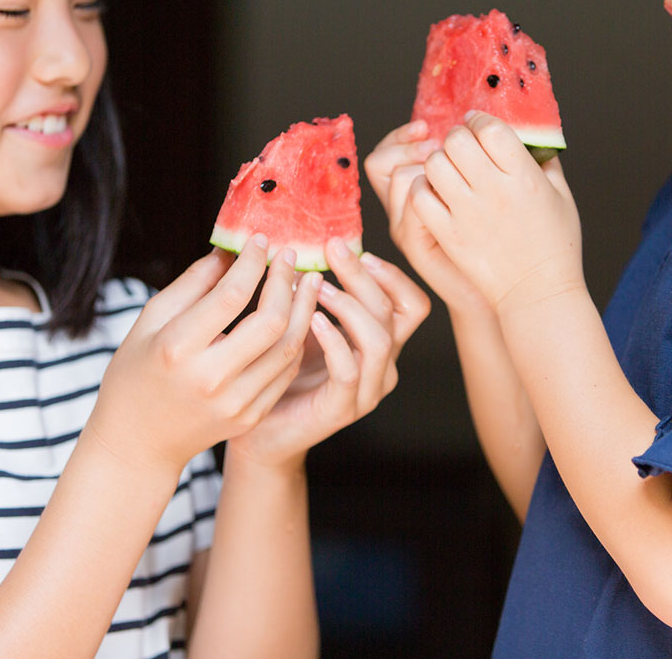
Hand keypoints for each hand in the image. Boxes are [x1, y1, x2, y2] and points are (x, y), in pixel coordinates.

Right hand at [84, 238, 318, 477]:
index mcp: (178, 349)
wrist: (138, 443)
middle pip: (270, 321)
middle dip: (286, 281)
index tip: (260, 241)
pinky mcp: (251, 416)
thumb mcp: (149, 321)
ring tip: (307, 282)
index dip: (252, 262)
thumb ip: (192, 284)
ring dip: (303, 309)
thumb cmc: (137, 374)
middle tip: (290, 256)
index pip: (231, 296)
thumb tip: (229, 251)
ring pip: (288, 347)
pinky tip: (297, 317)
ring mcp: (235, 402)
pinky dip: (296, 339)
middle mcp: (211, 378)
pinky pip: (286, 371)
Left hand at [225, 237, 429, 471]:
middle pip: (395, 311)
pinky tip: (312, 320)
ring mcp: (367, 390)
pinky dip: (334, 340)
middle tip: (332, 249)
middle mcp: (383, 365)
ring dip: (349, 305)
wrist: (260, 431)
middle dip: (363, 275)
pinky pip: (350, 371)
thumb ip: (318, 292)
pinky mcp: (342, 409)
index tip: (356, 250)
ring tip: (318, 285)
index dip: (391, 275)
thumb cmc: (281, 371)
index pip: (411, 303)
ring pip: (380, 339)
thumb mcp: (305, 323)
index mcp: (381, 342)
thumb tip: (312, 239)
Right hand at [364, 120, 490, 313]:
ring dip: (421, 164)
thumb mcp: (489, 194)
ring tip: (445, 165)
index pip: (389, 152)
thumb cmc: (504, 241)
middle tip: (432, 142)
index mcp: (419, 193)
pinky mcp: (418, 244)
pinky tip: (451, 191)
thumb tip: (486, 124)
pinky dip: (429, 191)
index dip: (403, 135)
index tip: (427, 128)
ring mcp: (408, 228)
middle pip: (382, 160)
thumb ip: (483, 162)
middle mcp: (404, 210)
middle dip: (407, 143)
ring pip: (399, 177)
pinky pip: (414, 205)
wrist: (509, 290)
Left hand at [411, 112, 585, 312]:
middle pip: (457, 141)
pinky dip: (421, 189)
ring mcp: (467, 214)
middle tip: (458, 148)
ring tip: (446, 171)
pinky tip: (434, 194)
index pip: (490, 129)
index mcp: (525, 177)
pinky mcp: (448, 235)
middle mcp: (494, 191)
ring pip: (434, 165)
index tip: (474, 124)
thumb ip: (545, 162)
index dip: (478, 120)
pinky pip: (419, 197)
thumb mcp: (561, 197)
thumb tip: (531, 137)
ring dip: (437, 162)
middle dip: (455, 138)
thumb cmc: (555, 246)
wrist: (538, 294)